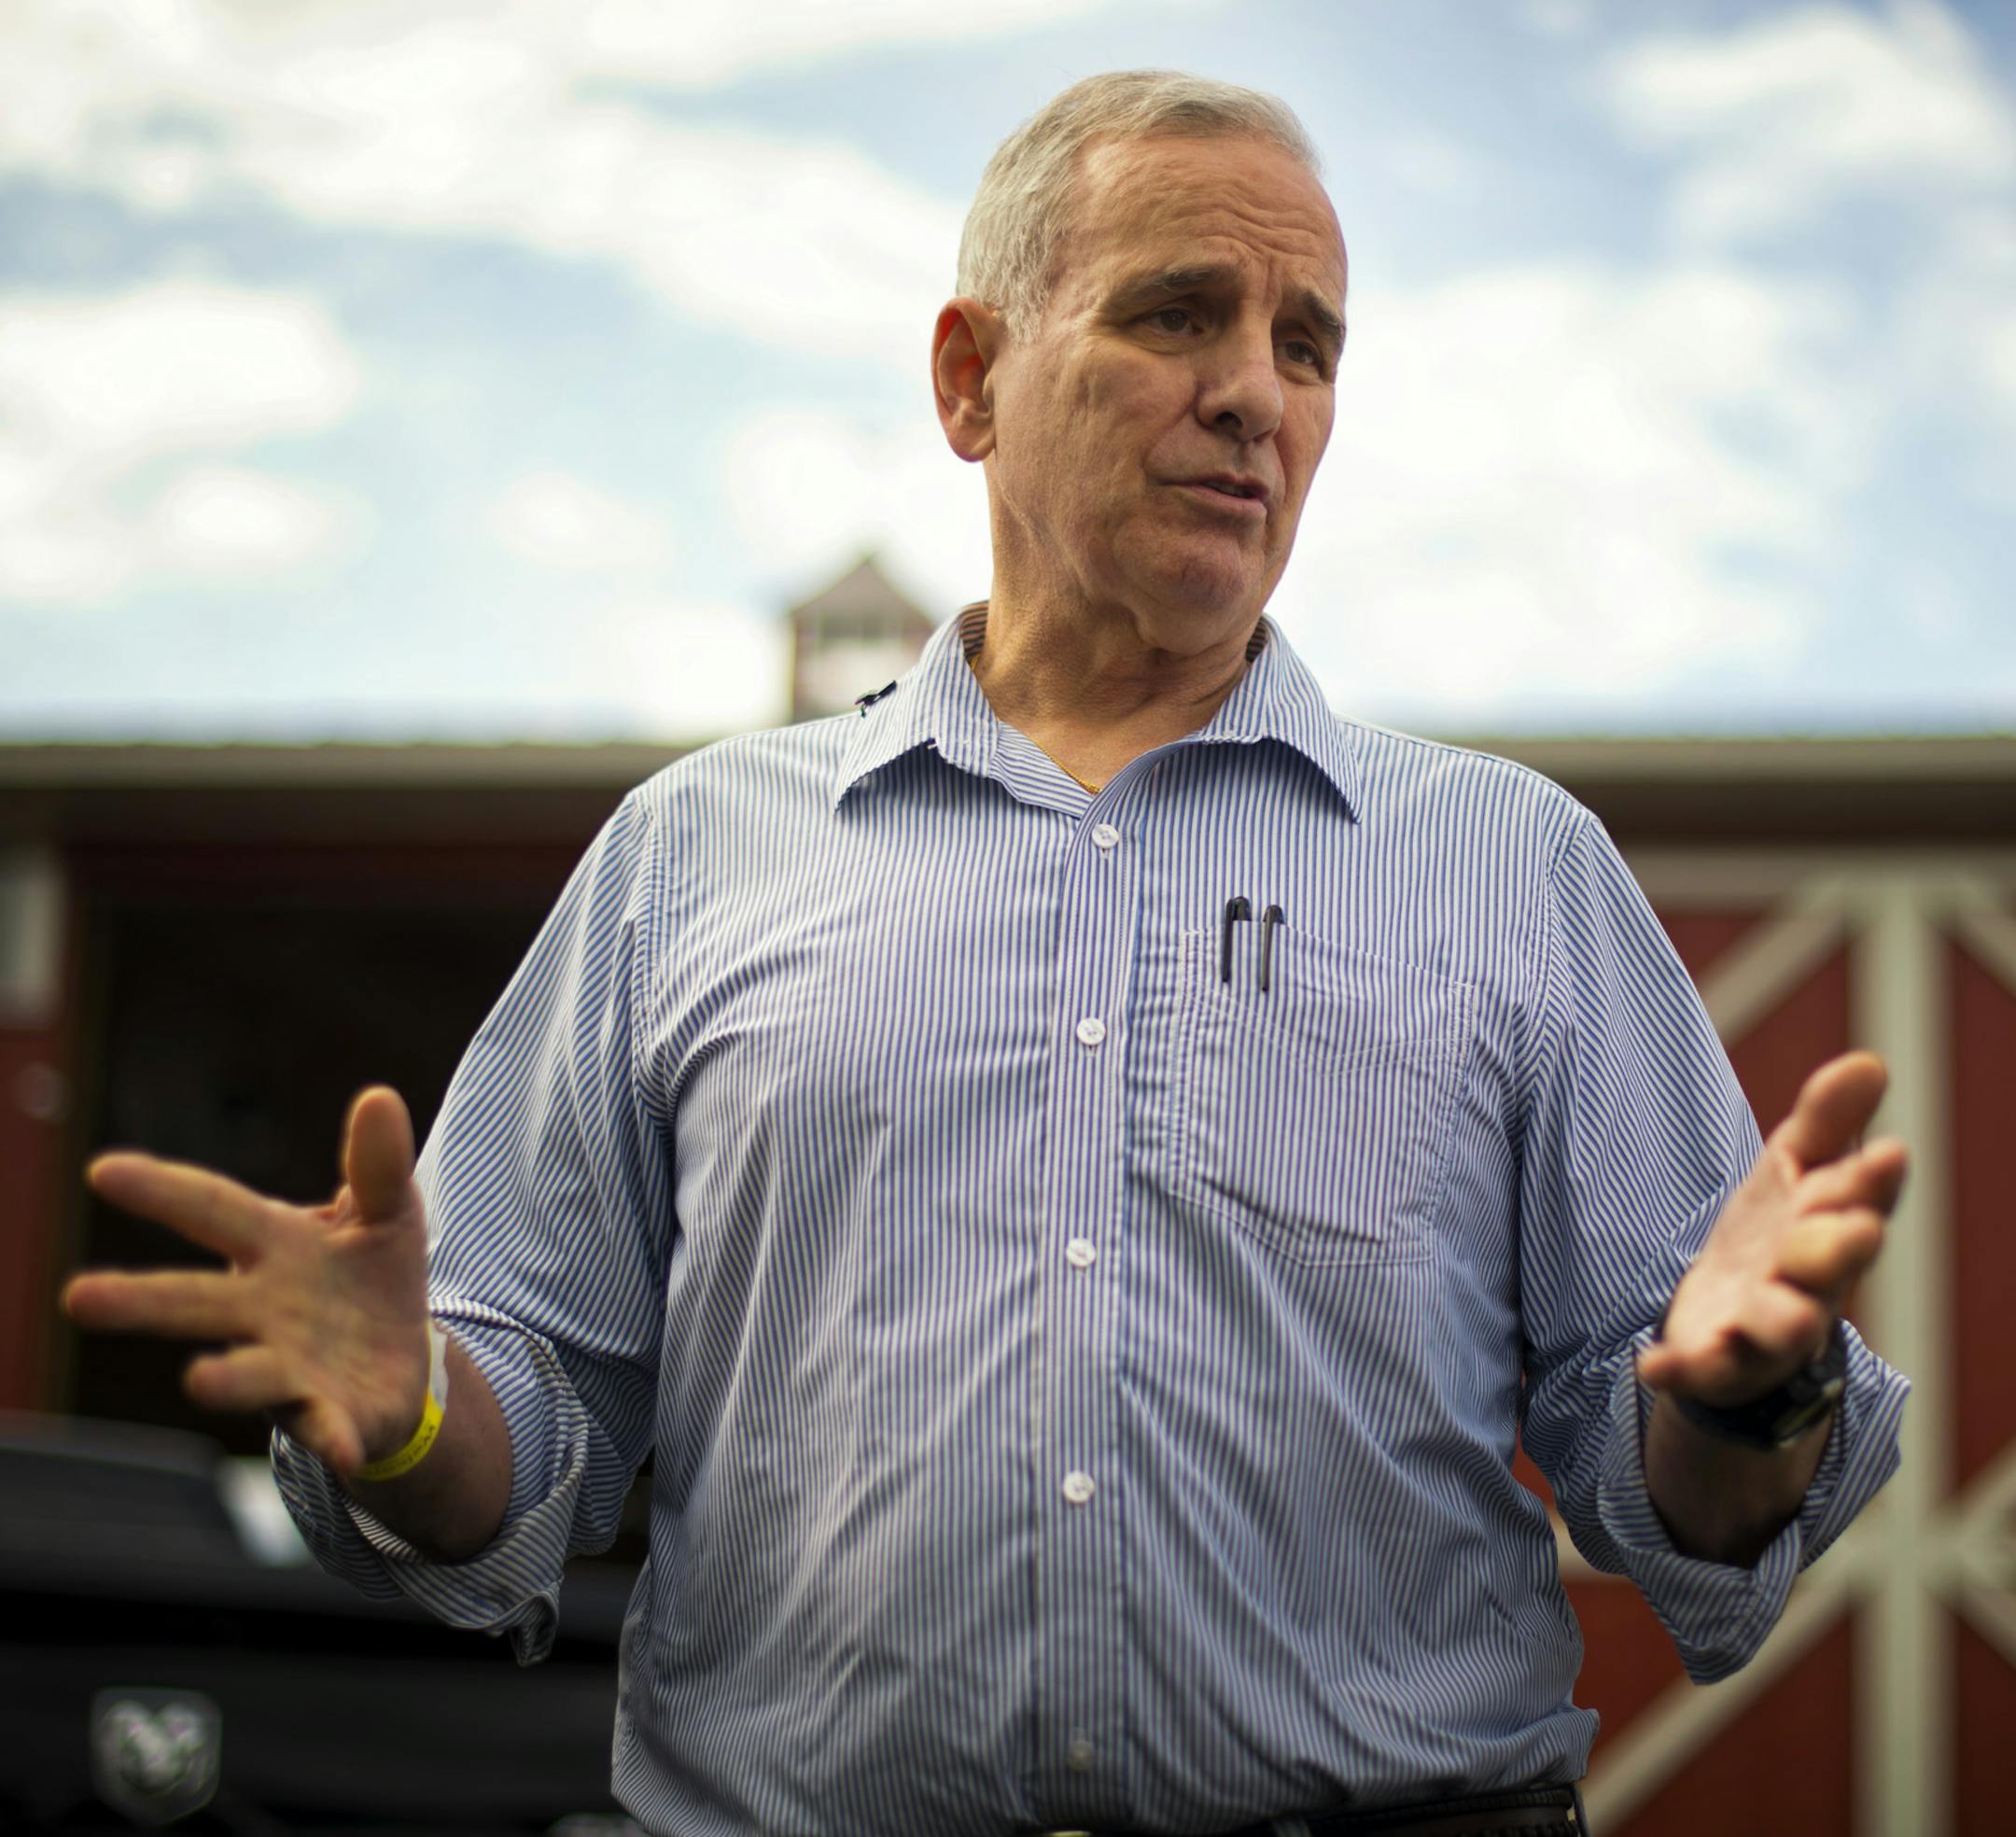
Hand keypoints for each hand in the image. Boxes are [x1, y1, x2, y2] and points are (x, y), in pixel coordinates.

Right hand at [62, 1086, 431, 1478]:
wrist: (403, 1358)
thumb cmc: (373, 1275)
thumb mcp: (387, 1212)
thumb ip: (378, 1167)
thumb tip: (380, 1098)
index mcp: (275, 1247)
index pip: (213, 1209)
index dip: (163, 1191)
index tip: (103, 1170)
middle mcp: (265, 1310)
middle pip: (198, 1301)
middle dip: (142, 1299)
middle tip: (79, 1296)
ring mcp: (292, 1366)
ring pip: (251, 1373)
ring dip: (228, 1379)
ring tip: (201, 1381)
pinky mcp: (333, 1414)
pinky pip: (329, 1427)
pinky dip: (333, 1437)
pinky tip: (346, 1450)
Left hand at [1637, 1050, 1906, 1408]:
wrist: (1728, 1322)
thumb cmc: (1774, 1237)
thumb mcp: (1791, 1172)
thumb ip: (1827, 1122)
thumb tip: (1869, 1061)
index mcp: (1829, 1233)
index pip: (1858, 1203)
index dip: (1871, 1183)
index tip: (1888, 1154)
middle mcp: (1810, 1287)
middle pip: (1832, 1269)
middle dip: (1837, 1246)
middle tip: (1845, 1224)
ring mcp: (1764, 1331)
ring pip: (1783, 1329)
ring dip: (1780, 1319)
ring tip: (1774, 1311)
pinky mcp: (1716, 1364)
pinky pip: (1702, 1371)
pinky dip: (1679, 1368)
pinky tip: (1651, 1362)